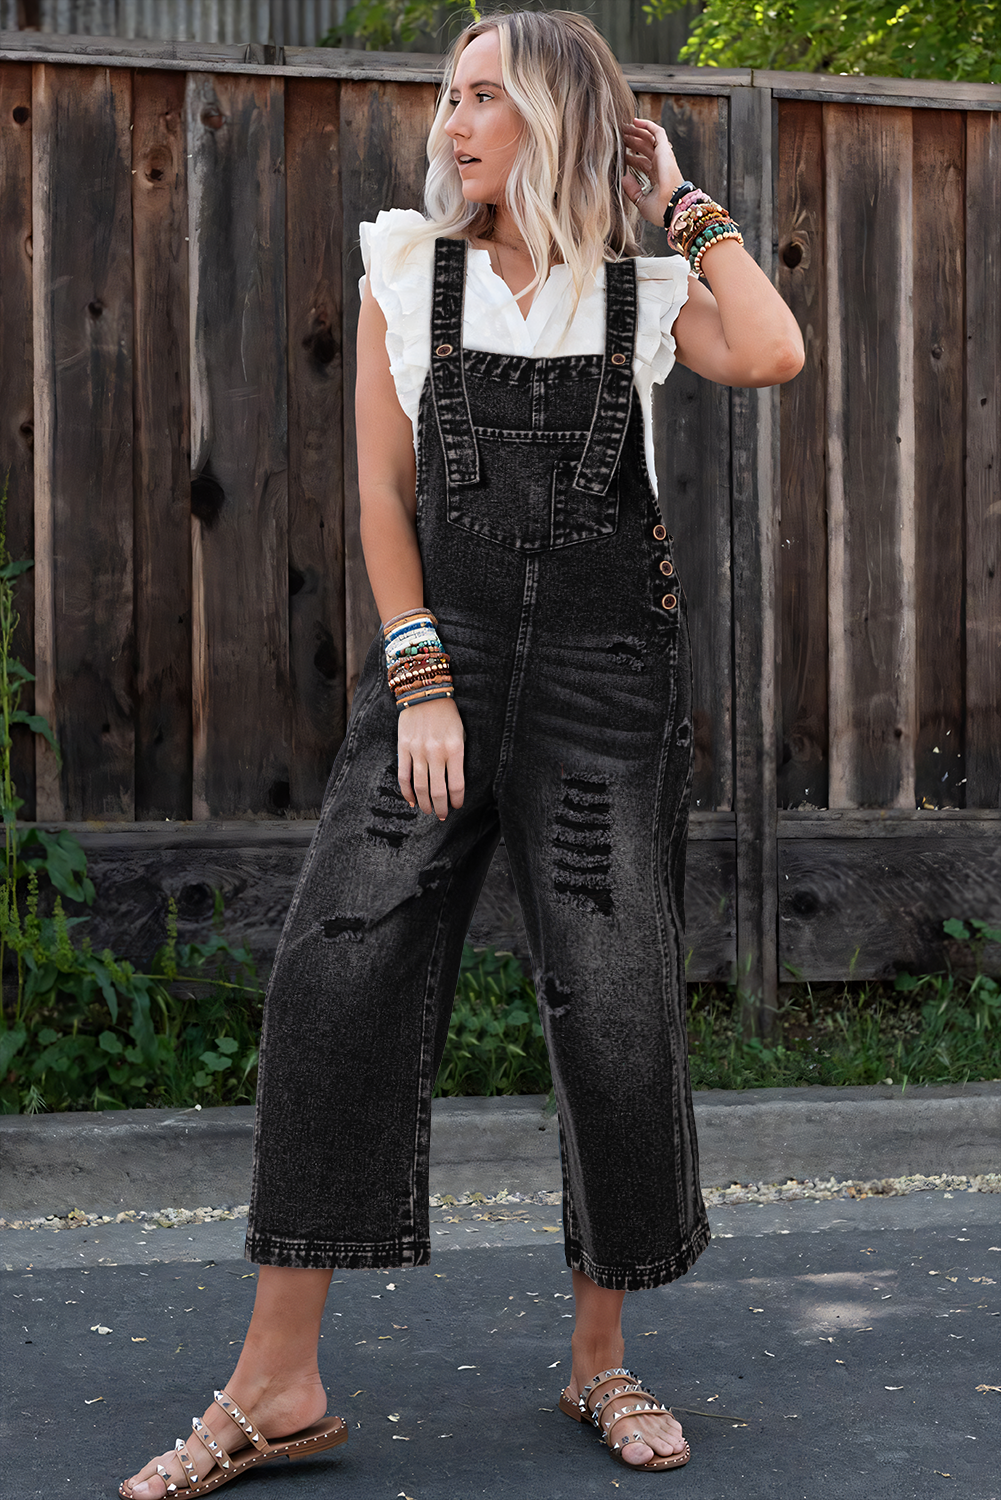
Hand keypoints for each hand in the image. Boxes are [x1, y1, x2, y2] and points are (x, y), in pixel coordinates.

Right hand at [397, 696, 465, 819]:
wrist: (425, 692)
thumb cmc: (448, 714)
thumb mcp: (461, 734)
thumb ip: (458, 757)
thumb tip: (454, 782)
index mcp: (455, 749)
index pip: (457, 785)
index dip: (457, 800)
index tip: (457, 805)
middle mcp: (436, 753)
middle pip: (438, 791)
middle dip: (441, 808)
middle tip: (442, 816)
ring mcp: (418, 751)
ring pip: (420, 787)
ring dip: (425, 804)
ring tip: (429, 811)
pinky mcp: (403, 748)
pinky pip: (404, 776)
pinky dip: (407, 792)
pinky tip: (413, 801)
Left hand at [622, 117, 684, 226]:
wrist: (672, 207)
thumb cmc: (661, 210)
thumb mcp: (641, 202)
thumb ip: (632, 191)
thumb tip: (624, 178)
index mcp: (656, 178)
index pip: (642, 163)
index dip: (631, 158)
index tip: (620, 154)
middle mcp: (660, 166)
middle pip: (644, 149)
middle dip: (632, 142)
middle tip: (619, 137)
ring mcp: (663, 157)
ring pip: (649, 138)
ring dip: (636, 132)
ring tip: (623, 128)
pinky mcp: (665, 150)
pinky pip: (657, 132)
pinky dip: (647, 125)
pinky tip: (635, 121)